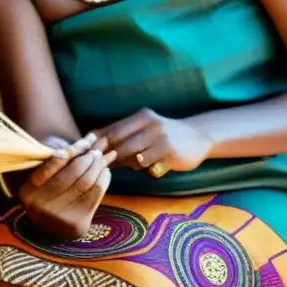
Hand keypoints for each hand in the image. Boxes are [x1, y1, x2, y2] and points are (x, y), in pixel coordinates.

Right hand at [18, 134, 116, 240]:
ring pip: (87, 184)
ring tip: (102, 160)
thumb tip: (91, 139)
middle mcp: (41, 205)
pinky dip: (103, 181)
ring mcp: (59, 217)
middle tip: (97, 151)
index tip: (86, 141)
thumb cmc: (48, 191)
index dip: (72, 151)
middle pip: (73, 173)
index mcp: (28, 190)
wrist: (50, 227)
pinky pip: (96, 196)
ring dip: (99, 168)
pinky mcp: (77, 226)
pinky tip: (104, 173)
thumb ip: (63, 157)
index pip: (54, 163)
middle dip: (89, 159)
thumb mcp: (45, 173)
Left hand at [93, 108, 212, 176]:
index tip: (88, 151)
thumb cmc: (164, 133)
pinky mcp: (171, 156)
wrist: (199, 136)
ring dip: (128, 164)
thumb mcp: (146, 126)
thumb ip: (125, 133)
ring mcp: (162, 141)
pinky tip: (150, 168)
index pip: (114, 130)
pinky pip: (150, 167)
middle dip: (109, 155)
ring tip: (130, 164)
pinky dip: (145, 169)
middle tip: (101, 163)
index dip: (99, 142)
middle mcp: (152, 126)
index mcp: (142, 116)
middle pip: (121, 144)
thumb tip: (96, 144)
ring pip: (134, 158)